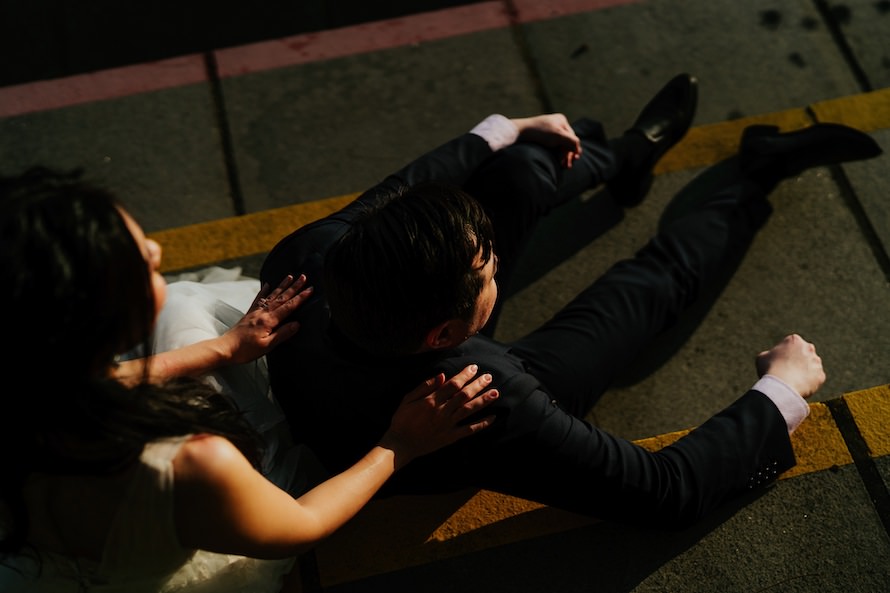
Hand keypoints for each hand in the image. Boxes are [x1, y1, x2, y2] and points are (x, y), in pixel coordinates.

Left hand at [222, 274, 312, 363]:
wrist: (225, 348)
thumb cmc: (246, 350)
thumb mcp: (267, 346)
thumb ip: (282, 334)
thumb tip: (297, 324)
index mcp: (269, 321)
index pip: (289, 307)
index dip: (300, 297)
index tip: (310, 289)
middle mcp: (263, 313)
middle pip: (282, 297)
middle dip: (294, 287)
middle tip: (303, 277)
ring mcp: (255, 312)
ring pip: (271, 295)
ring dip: (282, 286)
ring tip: (289, 276)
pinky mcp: (249, 314)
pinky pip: (258, 299)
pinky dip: (264, 291)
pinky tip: (267, 285)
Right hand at [380, 364, 498, 465]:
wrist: (400, 445)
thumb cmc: (401, 420)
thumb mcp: (407, 399)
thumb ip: (424, 386)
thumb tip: (441, 375)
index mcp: (431, 400)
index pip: (453, 384)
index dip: (465, 375)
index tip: (474, 368)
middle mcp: (442, 411)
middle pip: (464, 395)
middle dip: (478, 385)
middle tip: (489, 376)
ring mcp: (448, 425)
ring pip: (469, 410)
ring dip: (483, 401)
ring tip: (496, 393)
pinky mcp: (450, 437)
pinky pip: (469, 430)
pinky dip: (482, 424)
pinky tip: (492, 418)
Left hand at [511, 113, 582, 168]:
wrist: (519, 133)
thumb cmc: (539, 133)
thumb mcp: (558, 136)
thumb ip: (572, 141)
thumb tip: (578, 149)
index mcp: (561, 120)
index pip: (572, 137)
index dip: (574, 149)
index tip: (575, 159)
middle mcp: (556, 124)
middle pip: (566, 142)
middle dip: (567, 154)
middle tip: (567, 166)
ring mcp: (549, 130)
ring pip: (559, 145)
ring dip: (562, 156)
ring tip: (563, 166)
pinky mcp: (542, 138)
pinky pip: (552, 147)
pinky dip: (555, 154)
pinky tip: (556, 161)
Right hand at [755, 334, 825, 397]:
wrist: (782, 386)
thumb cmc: (770, 369)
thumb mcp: (762, 357)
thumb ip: (770, 354)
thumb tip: (773, 358)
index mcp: (794, 340)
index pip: (791, 345)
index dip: (784, 354)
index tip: (778, 362)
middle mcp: (809, 348)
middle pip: (804, 354)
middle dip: (798, 360)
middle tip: (787, 370)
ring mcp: (816, 362)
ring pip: (811, 366)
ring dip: (804, 371)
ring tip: (792, 380)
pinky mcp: (821, 375)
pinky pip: (815, 379)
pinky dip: (808, 383)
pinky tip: (798, 386)